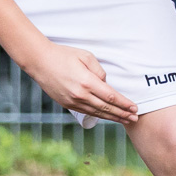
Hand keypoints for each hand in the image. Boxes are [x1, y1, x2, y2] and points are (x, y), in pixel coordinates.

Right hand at [22, 42, 138, 123]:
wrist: (40, 61)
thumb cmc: (64, 55)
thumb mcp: (86, 56)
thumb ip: (99, 71)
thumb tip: (106, 83)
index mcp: (87, 82)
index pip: (111, 97)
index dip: (124, 104)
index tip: (135, 108)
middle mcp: (81, 95)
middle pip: (106, 108)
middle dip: (122, 114)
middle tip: (135, 119)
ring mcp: (73, 102)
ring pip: (97, 113)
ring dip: (112, 117)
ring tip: (125, 120)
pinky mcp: (66, 104)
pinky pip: (87, 112)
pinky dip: (99, 115)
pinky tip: (107, 116)